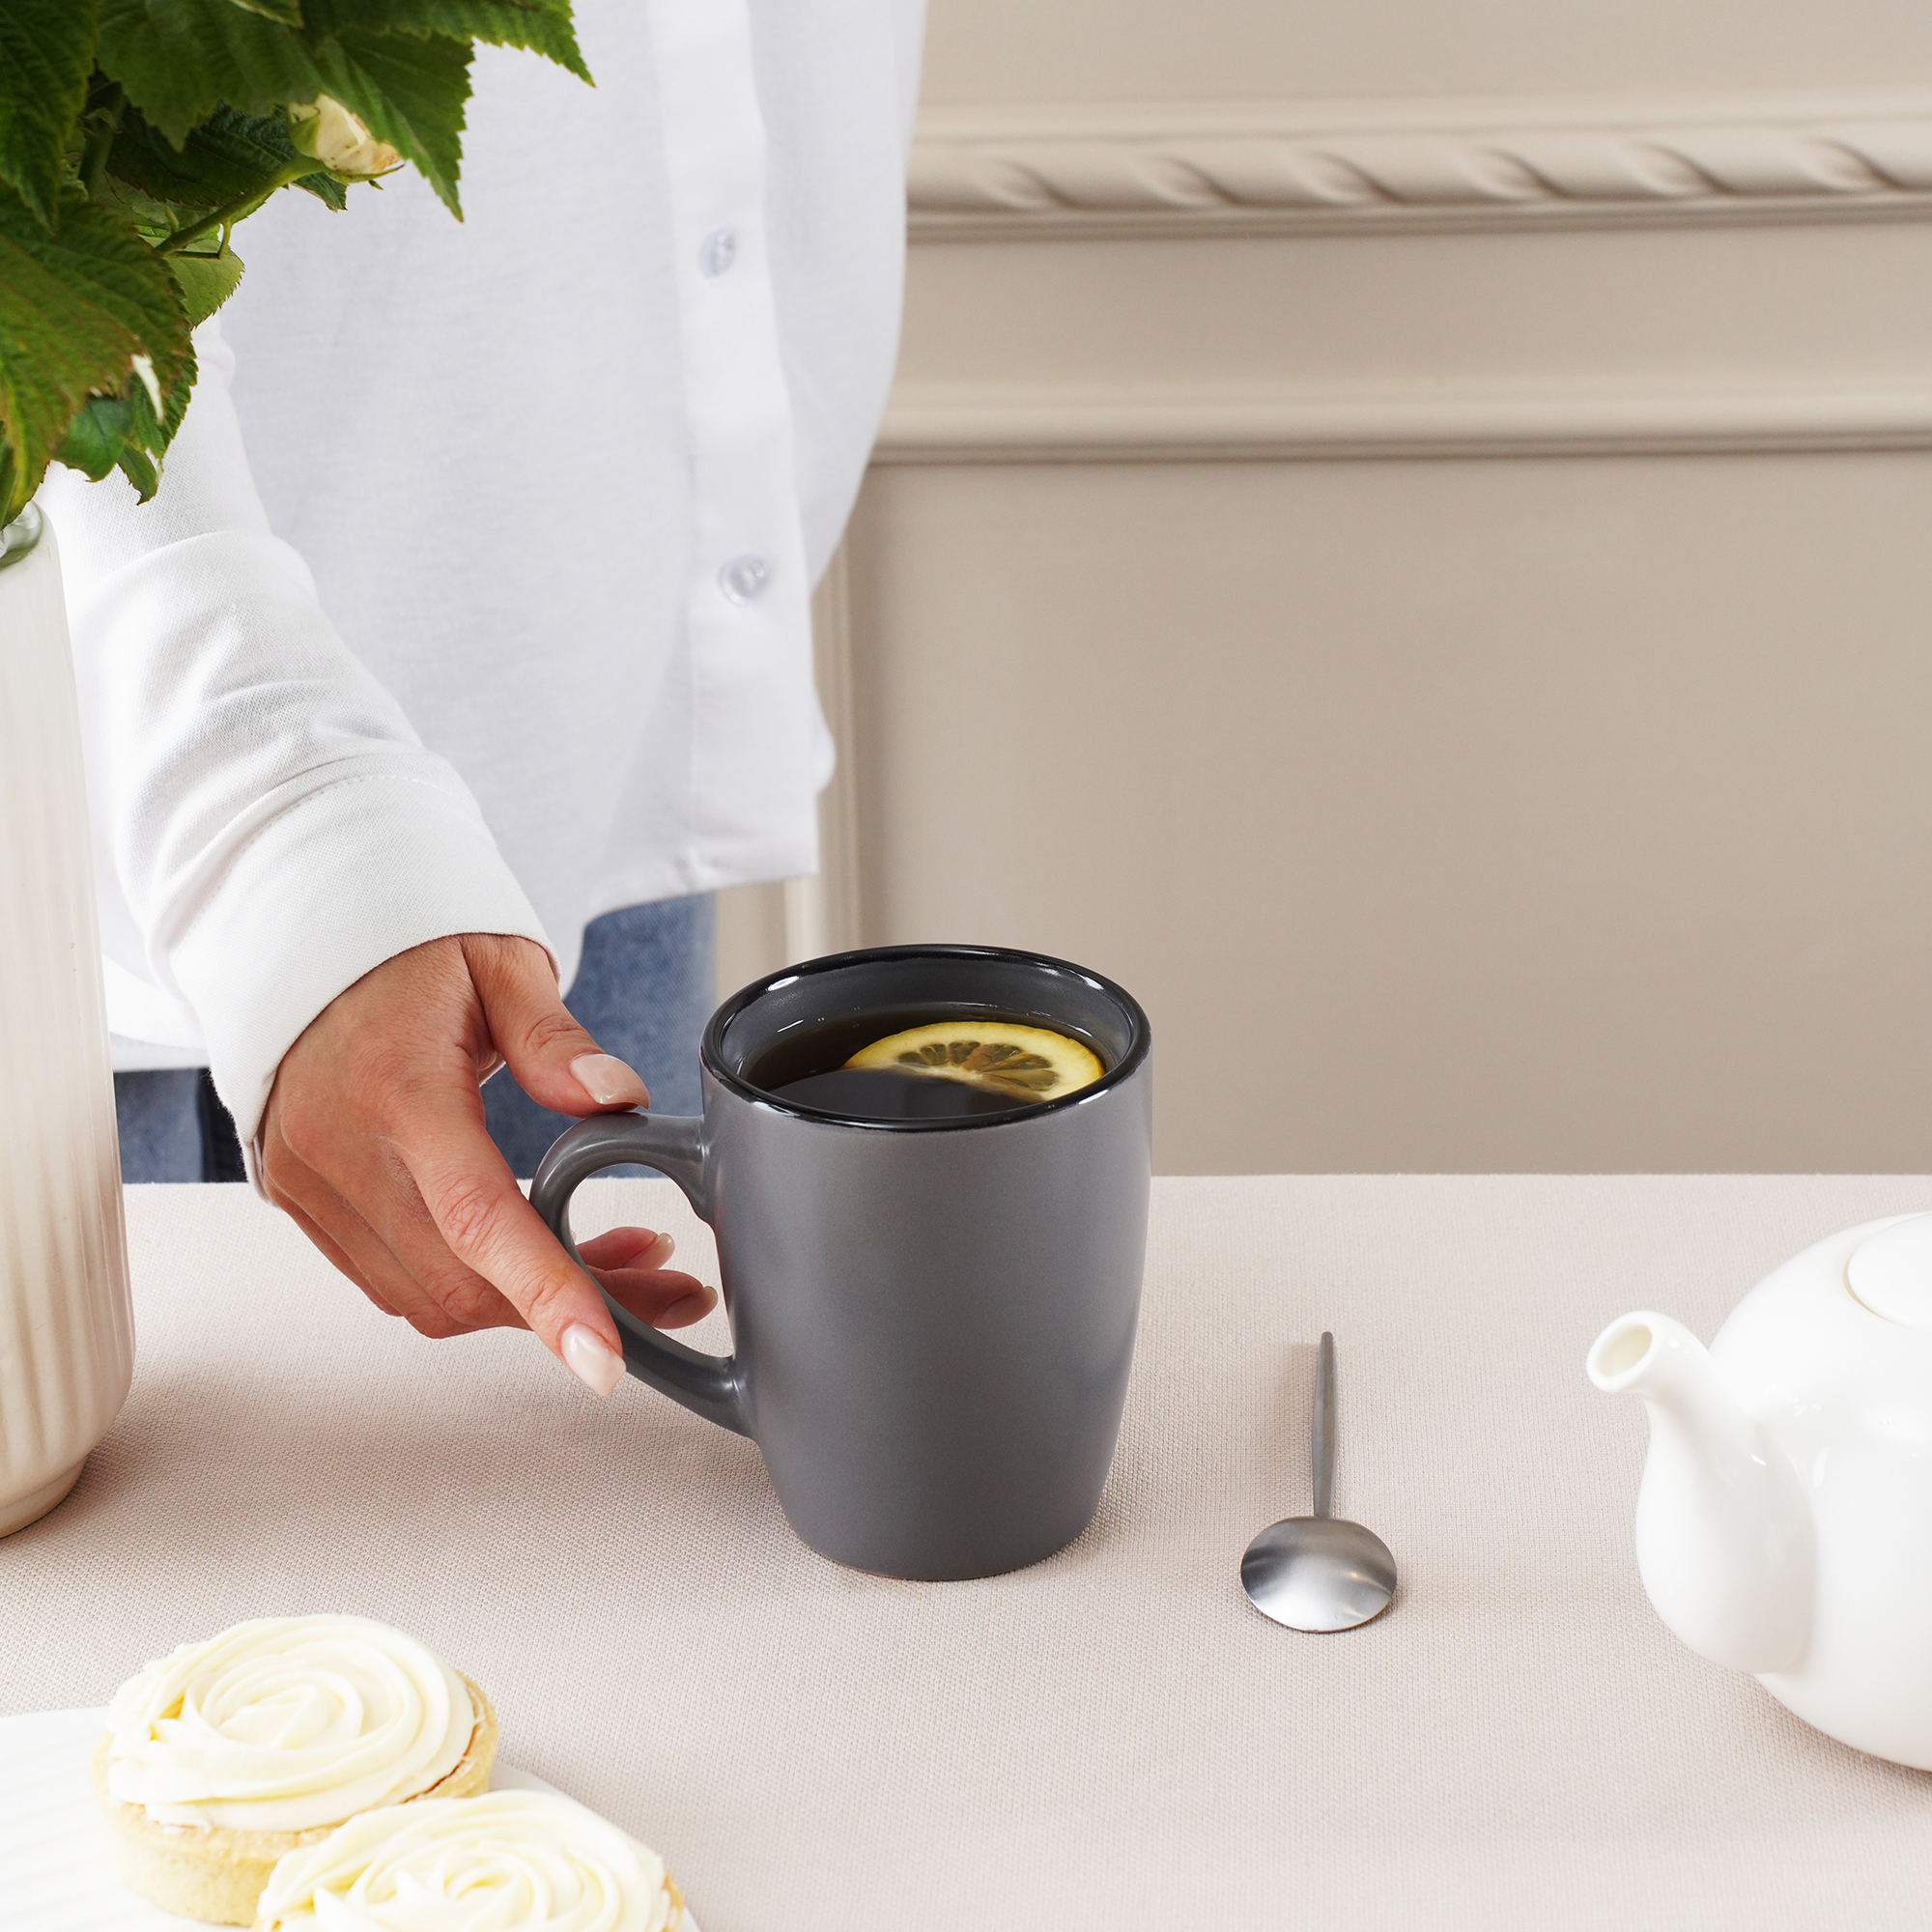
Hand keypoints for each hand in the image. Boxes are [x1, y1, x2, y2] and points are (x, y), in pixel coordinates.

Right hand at [259, 933, 715, 1394]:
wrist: (293, 934)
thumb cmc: (404, 944)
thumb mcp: (498, 962)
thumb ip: (556, 1038)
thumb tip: (618, 1099)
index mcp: (398, 1089)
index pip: (479, 1218)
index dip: (550, 1296)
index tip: (605, 1359)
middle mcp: (341, 1151)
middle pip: (464, 1281)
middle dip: (572, 1308)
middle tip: (666, 1287)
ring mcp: (312, 1184)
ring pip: (429, 1297)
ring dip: (525, 1303)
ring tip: (616, 1258)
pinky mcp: (302, 1202)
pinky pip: (392, 1280)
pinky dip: (470, 1285)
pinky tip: (530, 1251)